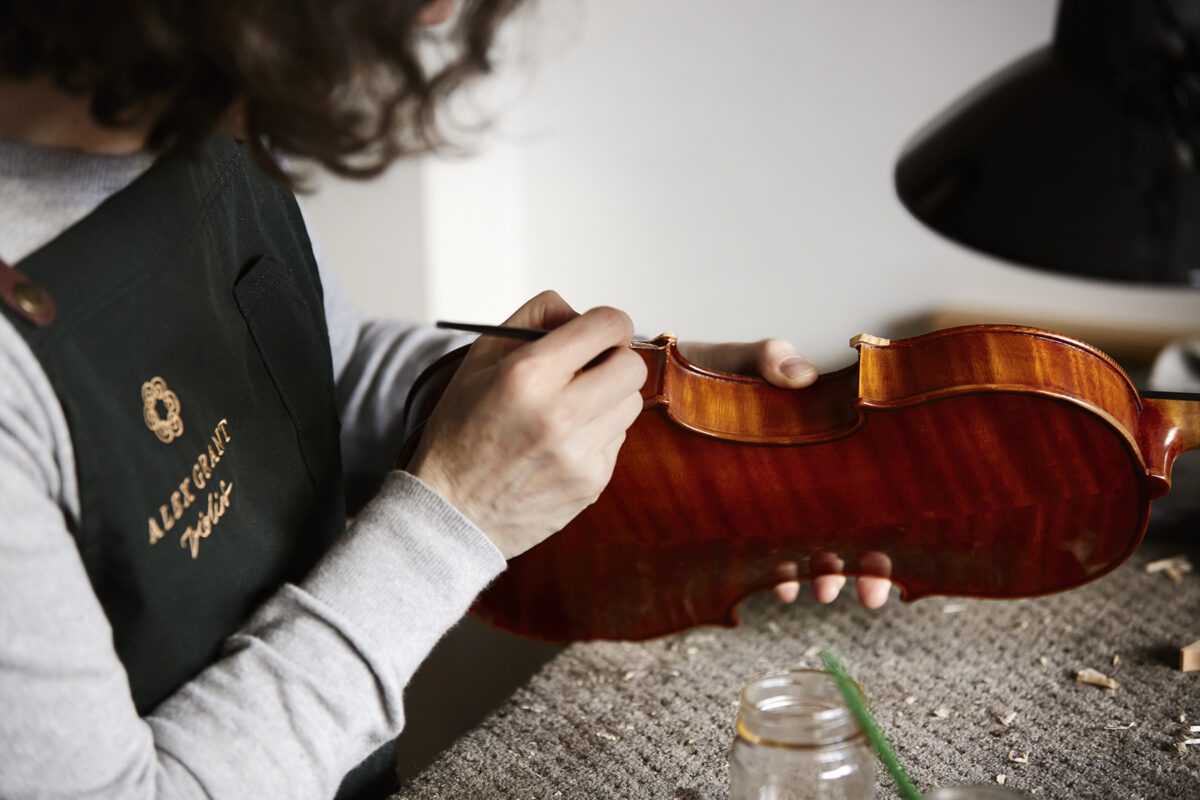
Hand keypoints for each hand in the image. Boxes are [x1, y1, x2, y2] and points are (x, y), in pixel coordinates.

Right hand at [409, 291, 647, 558]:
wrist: (452, 512)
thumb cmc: (462, 431)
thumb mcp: (479, 359)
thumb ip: (533, 319)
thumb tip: (580, 313)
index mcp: (526, 375)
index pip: (607, 327)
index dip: (609, 323)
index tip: (602, 332)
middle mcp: (557, 415)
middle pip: (632, 366)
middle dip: (615, 359)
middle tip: (592, 368)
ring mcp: (578, 454)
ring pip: (631, 403)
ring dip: (609, 397)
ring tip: (572, 408)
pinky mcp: (592, 483)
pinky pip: (618, 439)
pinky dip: (598, 433)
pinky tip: (564, 442)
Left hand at [676, 338, 891, 608]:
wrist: (655, 387)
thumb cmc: (704, 372)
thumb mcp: (738, 361)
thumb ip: (768, 358)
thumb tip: (799, 374)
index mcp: (818, 440)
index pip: (866, 494)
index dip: (880, 535)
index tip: (883, 568)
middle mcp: (803, 477)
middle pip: (849, 531)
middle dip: (863, 569)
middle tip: (868, 594)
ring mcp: (770, 499)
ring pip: (812, 548)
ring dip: (826, 574)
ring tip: (823, 590)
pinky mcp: (735, 512)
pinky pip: (763, 552)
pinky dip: (777, 573)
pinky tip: (780, 585)